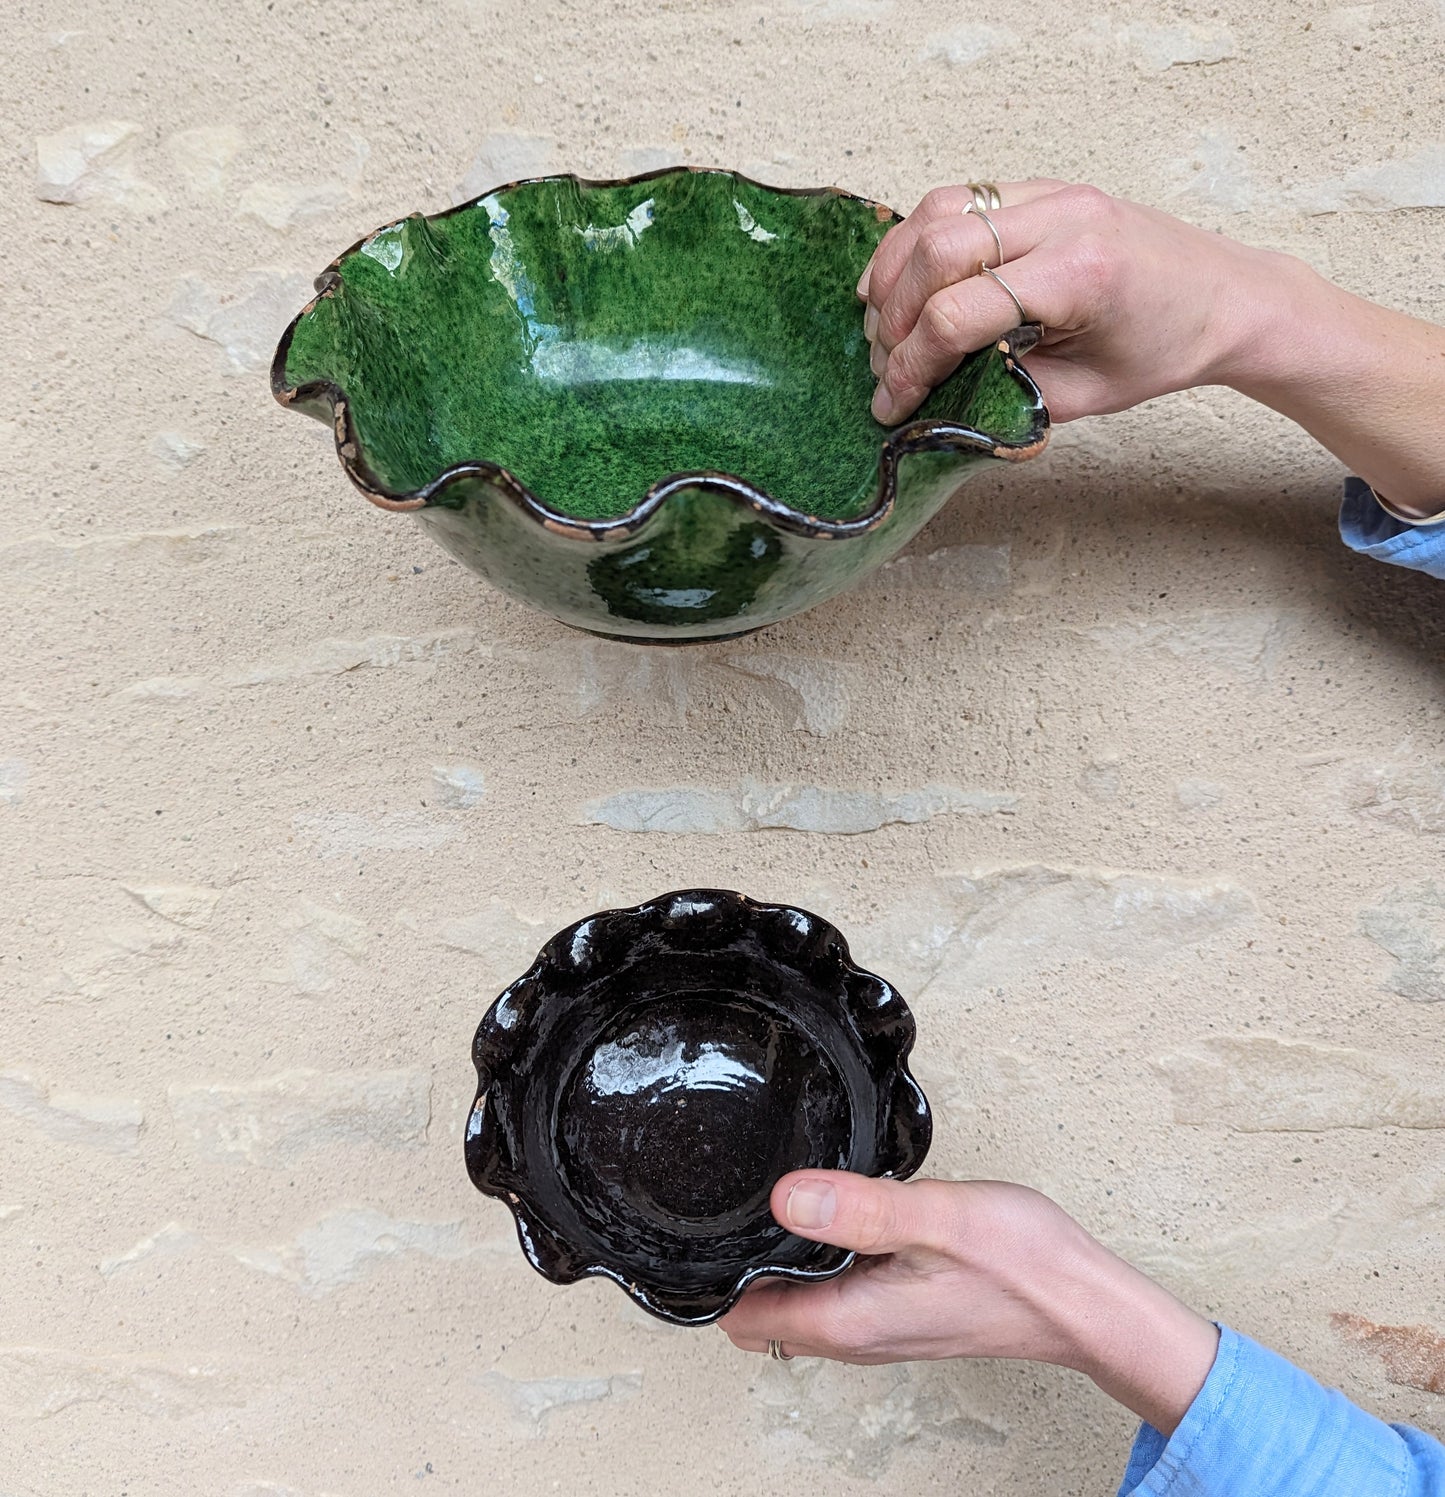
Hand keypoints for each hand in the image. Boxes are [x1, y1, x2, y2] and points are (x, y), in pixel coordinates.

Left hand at [718, 1171, 1219, 1436]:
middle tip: (726, 1203)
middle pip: (760, 1314)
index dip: (714, 1275)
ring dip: (776, 1263)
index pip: (745, 1317)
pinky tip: (831, 1217)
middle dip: (735, 1267)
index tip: (704, 1226)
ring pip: (795, 1304)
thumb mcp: (938, 1218)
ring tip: (769, 1203)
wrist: (1086, 1303)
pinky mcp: (899, 1311)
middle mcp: (856, 1335)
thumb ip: (860, 1207)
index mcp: (851, 1320)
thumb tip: (786, 1197)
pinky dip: (815, 1262)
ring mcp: (878, 1328)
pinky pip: (831, 1293)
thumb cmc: (1025, 1266)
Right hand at [859, 179, 1275, 424]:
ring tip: (882, 322)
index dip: (911, 366)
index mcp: (1080, 276)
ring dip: (895, 270)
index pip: (958, 314)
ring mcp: (1051, 194)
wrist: (1225, 298)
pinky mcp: (1042, 188)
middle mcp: (1063, 220)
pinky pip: (958, 200)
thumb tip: (930, 399)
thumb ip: (1002, 394)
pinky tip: (904, 281)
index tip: (891, 404)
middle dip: (895, 318)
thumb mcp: (1082, 396)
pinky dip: (917, 241)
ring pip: (936, 214)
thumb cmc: (1165, 349)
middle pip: (937, 253)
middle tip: (885, 365)